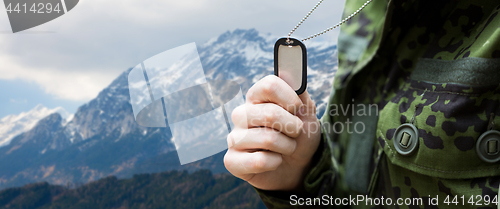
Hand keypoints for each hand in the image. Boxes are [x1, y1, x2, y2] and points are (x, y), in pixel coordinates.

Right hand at [224, 75, 320, 190]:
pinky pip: (259, 161)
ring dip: (287, 147)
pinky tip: (274, 161)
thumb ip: (299, 93)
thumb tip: (290, 72)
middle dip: (293, 127)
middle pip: (270, 113)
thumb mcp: (307, 113)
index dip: (290, 98)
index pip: (269, 85)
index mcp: (256, 97)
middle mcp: (241, 114)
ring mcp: (234, 137)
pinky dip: (275, 163)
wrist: (298, 166)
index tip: (298, 109)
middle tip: (296, 133)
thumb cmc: (300, 136)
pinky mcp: (232, 160)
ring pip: (268, 139)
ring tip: (286, 148)